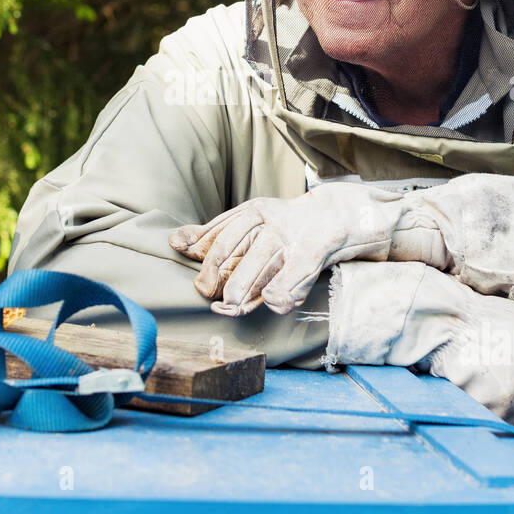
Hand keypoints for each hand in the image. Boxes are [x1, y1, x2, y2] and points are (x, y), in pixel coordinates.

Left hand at [169, 182, 451, 316]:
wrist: (338, 217)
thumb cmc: (285, 225)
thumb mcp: (250, 222)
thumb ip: (214, 233)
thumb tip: (175, 241)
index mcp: (255, 209)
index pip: (222, 231)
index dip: (204, 251)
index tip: (192, 266)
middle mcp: (273, 220)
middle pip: (235, 245)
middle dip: (216, 272)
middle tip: (207, 293)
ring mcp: (293, 237)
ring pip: (261, 261)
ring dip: (243, 288)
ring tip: (229, 304)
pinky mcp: (312, 254)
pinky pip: (294, 276)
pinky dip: (281, 293)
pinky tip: (272, 303)